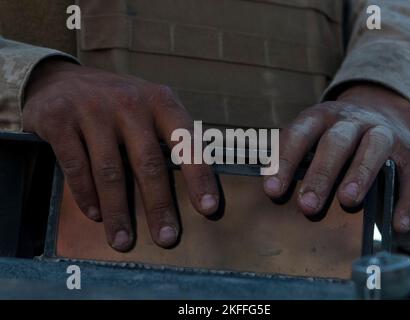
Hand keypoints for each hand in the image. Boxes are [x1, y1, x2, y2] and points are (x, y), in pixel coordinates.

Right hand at [24, 60, 218, 250]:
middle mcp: (129, 102)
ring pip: (111, 171)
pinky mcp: (60, 119)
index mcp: (160, 102)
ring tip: (123, 241)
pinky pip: (76, 166)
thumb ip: (168, 137)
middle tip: (167, 238)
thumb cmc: (116, 105)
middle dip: (159, 206)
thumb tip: (193, 188)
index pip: (186, 141)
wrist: (59, 79)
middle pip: (149, 163)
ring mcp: (93, 109)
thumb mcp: (148, 108)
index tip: (209, 208)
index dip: (199, 176)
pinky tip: (95, 215)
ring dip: (118, 212)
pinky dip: (86, 195)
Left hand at [263, 84, 409, 232]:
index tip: (272, 191)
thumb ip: (296, 156)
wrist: (380, 113)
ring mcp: (384, 132)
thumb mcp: (314, 135)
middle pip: (336, 142)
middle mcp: (353, 120)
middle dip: (321, 174)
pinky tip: (397, 223)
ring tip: (348, 200)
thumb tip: (271, 190)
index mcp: (322, 116)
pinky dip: (408, 199)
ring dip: (360, 174)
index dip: (285, 161)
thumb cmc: (336, 135)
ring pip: (373, 148)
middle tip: (307, 205)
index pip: (299, 134)